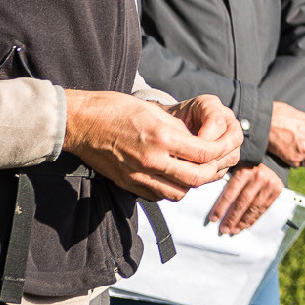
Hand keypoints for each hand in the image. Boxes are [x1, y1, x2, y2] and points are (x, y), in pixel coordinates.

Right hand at [64, 90, 240, 202]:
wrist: (80, 122)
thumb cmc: (114, 109)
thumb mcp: (153, 112)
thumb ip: (178, 130)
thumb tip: (198, 141)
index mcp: (161, 138)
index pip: (203, 154)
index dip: (219, 152)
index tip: (223, 147)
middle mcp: (151, 161)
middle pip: (196, 178)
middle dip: (211, 172)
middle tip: (214, 163)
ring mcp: (138, 176)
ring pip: (178, 192)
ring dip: (191, 184)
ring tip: (193, 170)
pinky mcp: (127, 184)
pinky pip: (157, 196)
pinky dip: (170, 189)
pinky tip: (171, 177)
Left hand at [208, 164, 284, 234]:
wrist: (271, 160)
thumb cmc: (247, 166)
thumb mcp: (236, 167)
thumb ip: (226, 179)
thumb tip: (210, 198)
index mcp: (244, 171)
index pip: (230, 193)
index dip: (221, 207)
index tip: (214, 218)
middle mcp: (257, 177)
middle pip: (242, 203)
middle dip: (232, 218)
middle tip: (224, 230)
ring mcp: (268, 184)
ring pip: (253, 208)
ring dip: (243, 222)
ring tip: (234, 230)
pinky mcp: (277, 190)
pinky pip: (263, 208)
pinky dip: (254, 218)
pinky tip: (246, 225)